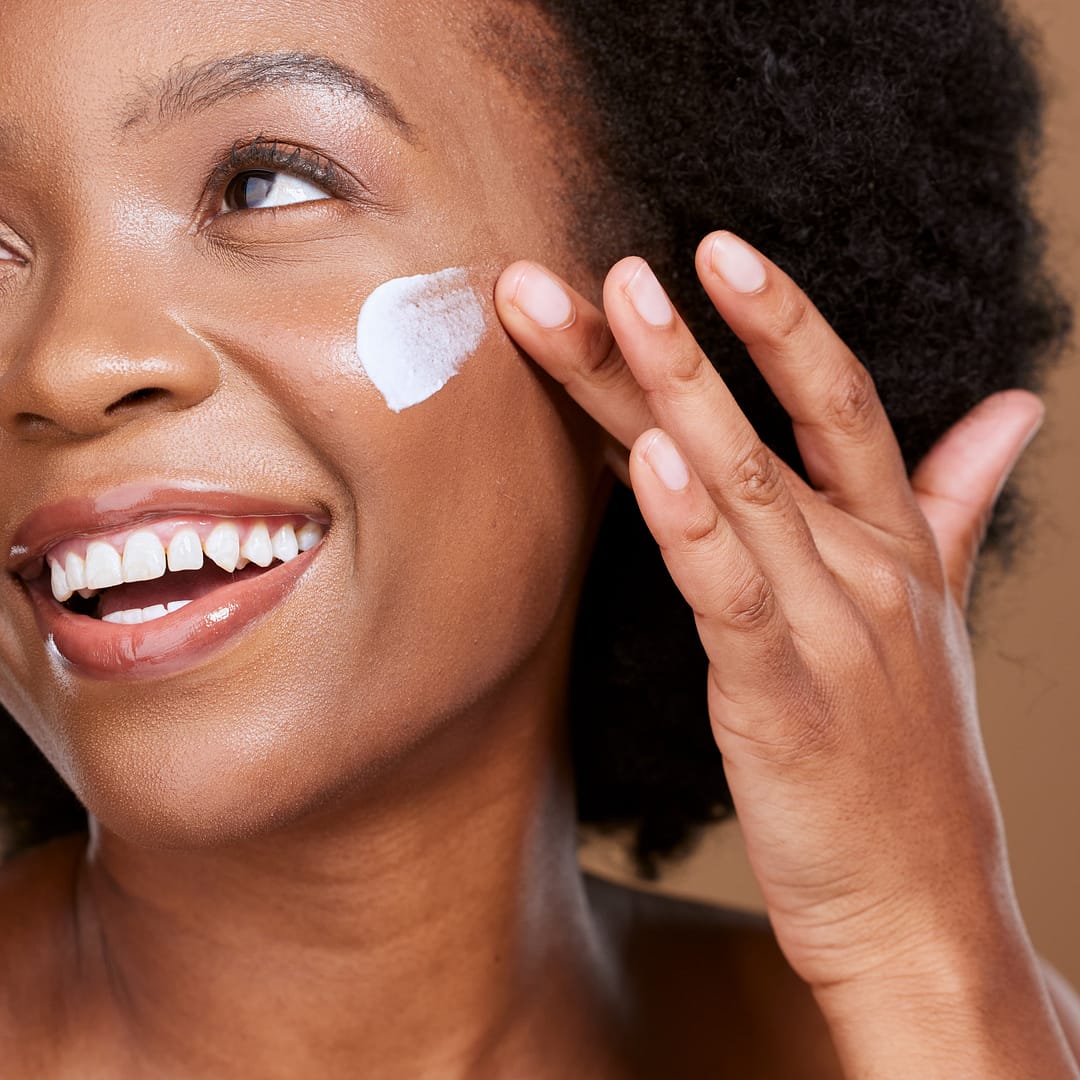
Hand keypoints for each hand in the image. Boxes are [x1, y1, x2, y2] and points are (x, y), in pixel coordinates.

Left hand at [495, 234, 1075, 1074]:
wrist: (925, 910)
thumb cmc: (908, 764)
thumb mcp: (938, 618)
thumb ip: (954, 506)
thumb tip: (1009, 410)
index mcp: (893, 545)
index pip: (840, 399)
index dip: (782, 318)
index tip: (716, 248)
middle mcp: (863, 568)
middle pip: (766, 422)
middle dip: (690, 334)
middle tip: (619, 256)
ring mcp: (827, 627)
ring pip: (739, 482)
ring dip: (674, 386)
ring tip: (616, 300)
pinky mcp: (780, 697)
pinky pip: (730, 592)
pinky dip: (690, 522)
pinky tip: (649, 455)